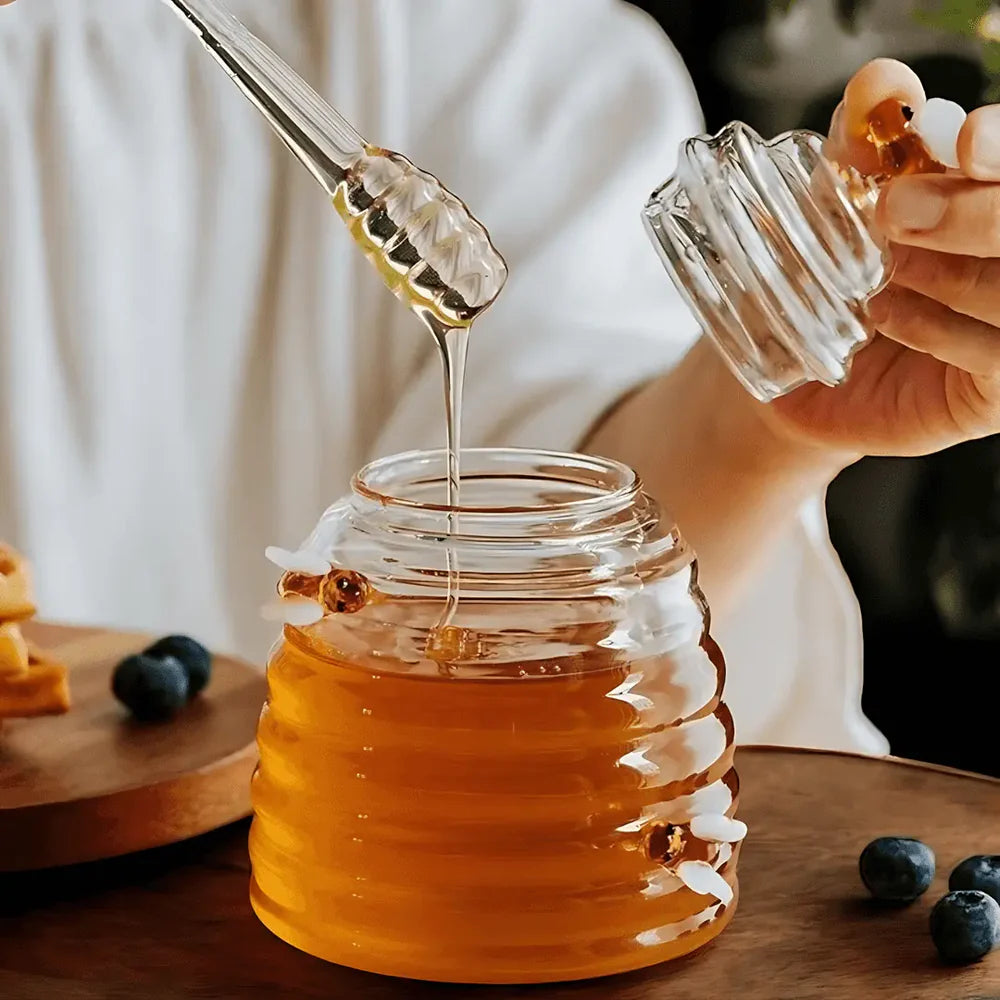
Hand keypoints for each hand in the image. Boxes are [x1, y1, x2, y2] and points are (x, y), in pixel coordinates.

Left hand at [766, 59, 999, 457]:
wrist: (804, 376)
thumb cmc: (834, 284)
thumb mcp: (839, 210)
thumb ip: (864, 148)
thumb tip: (879, 81)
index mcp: (992, 197)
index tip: (963, 141)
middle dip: (975, 209)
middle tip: (895, 211)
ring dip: (950, 271)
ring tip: (885, 271)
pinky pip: (997, 355)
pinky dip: (938, 329)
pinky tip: (887, 316)